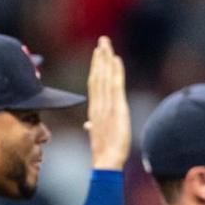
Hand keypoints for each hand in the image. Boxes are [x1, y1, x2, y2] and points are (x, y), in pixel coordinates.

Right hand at [85, 37, 129, 171]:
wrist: (105, 162)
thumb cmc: (104, 154)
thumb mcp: (97, 137)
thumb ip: (92, 128)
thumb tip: (88, 126)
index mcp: (94, 111)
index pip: (94, 85)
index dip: (96, 68)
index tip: (98, 55)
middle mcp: (98, 105)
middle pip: (97, 76)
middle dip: (99, 58)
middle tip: (102, 41)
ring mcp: (106, 106)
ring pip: (104, 77)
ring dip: (105, 59)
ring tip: (106, 44)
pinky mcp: (116, 108)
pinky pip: (115, 85)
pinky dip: (115, 71)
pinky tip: (116, 59)